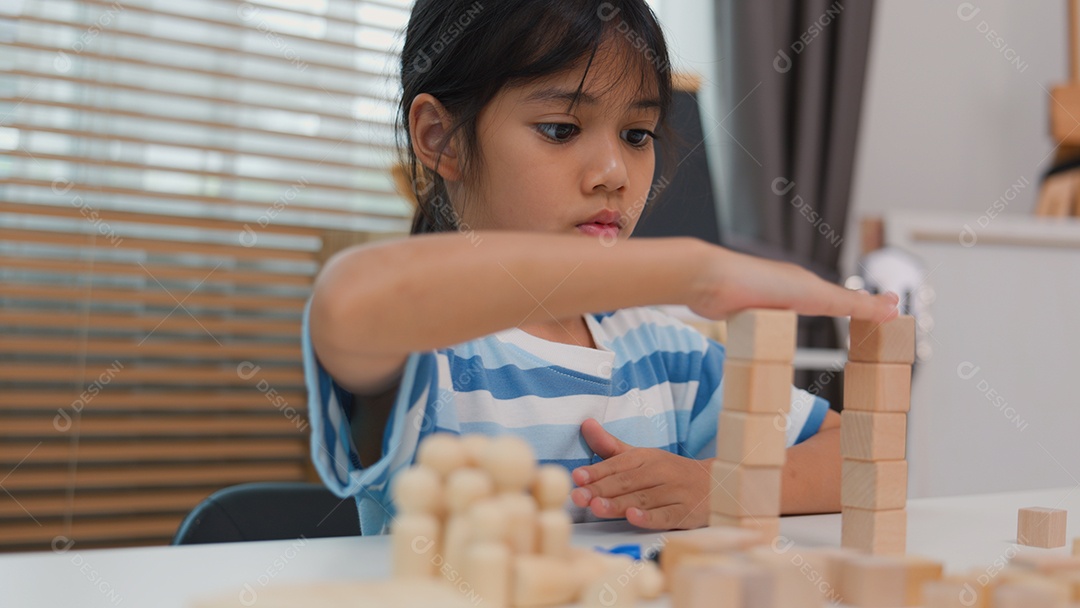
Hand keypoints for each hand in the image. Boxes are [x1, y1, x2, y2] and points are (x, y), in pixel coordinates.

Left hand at [570, 419, 711, 529]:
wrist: (718, 484)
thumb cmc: (670, 472)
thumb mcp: (642, 456)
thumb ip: (611, 446)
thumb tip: (585, 424)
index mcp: (646, 457)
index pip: (617, 464)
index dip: (596, 471)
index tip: (577, 476)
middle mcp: (659, 472)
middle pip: (627, 482)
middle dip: (601, 489)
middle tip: (579, 496)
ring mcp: (674, 492)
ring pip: (643, 499)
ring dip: (619, 504)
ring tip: (597, 508)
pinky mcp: (686, 512)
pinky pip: (666, 515)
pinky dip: (650, 517)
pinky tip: (633, 518)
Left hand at [689, 246, 899, 322]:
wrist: (708, 283)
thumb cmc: (757, 281)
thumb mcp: (814, 296)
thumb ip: (851, 303)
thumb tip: (891, 306)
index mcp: (807, 284)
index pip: (846, 297)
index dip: (866, 306)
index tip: (888, 314)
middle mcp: (788, 291)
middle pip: (823, 304)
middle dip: (843, 312)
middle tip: (866, 324)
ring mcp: (766, 303)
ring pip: (795, 316)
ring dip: (810, 322)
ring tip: (822, 332)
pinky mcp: (746, 316)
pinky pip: (770, 328)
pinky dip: (781, 334)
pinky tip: (782, 343)